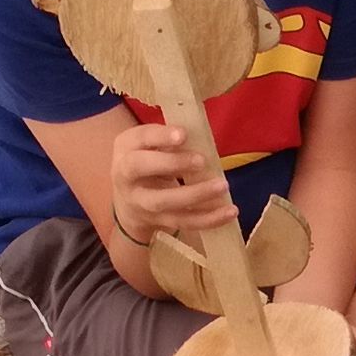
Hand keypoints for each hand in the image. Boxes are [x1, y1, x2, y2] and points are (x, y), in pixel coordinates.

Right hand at [110, 122, 232, 247]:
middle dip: (172, 163)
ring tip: (222, 186)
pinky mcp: (158, 221)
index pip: (139, 138)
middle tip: (201, 160)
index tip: (183, 134)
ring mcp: (140, 202)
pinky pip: (184, 222)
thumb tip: (200, 137)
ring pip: (164, 201)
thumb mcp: (149, 145)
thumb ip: (170, 139)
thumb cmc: (147, 162)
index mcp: (125, 148)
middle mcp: (126, 176)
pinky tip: (229, 211)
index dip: (160, 136)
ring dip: (195, 195)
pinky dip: (209, 218)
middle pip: (140, 168)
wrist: (127, 203)